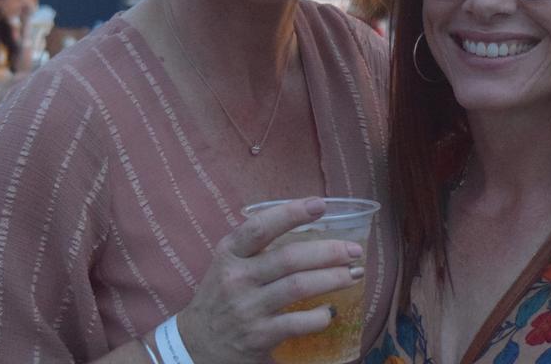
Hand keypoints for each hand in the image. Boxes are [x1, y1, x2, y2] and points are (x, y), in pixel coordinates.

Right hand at [177, 198, 364, 363]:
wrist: (195, 345)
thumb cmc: (221, 297)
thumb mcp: (228, 265)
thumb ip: (258, 247)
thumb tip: (309, 225)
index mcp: (229, 254)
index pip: (259, 227)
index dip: (291, 213)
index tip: (320, 204)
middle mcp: (236, 278)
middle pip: (289, 257)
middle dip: (328, 251)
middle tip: (354, 250)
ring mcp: (247, 308)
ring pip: (298, 287)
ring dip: (333, 279)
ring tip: (354, 274)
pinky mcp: (258, 337)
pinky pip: (298, 323)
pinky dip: (320, 316)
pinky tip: (330, 312)